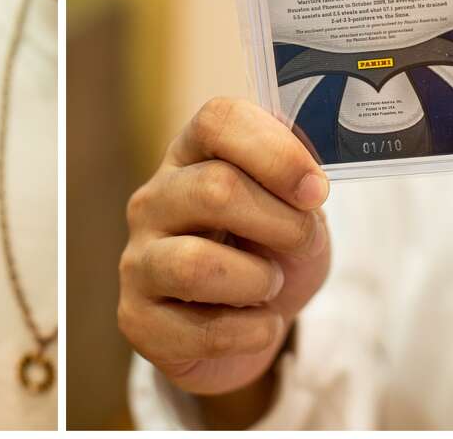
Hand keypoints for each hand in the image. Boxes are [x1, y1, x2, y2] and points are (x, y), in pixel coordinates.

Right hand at [118, 98, 330, 402]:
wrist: (251, 325)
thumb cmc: (270, 252)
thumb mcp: (296, 208)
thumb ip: (299, 179)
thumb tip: (308, 180)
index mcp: (191, 155)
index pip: (218, 120)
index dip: (276, 152)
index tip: (316, 191)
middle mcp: (153, 200)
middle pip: (215, 189)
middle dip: (282, 225)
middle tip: (302, 244)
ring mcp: (137, 259)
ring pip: (198, 264)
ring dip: (259, 281)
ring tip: (269, 285)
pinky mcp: (136, 318)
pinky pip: (204, 329)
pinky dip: (253, 331)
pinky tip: (256, 323)